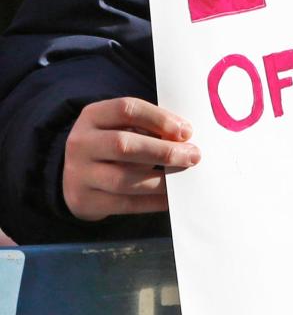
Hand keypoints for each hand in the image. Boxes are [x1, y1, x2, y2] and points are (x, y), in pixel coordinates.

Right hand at [63, 97, 200, 220]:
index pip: (126, 109)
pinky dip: (151, 202)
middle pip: (123, 145)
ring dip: (160, 180)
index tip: (186, 131)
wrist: (76, 176)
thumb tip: (185, 137)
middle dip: (163, 151)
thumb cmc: (112, 143)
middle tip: (193, 155)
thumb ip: (149, 127)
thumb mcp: (122, 125)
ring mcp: (78, 174)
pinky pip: (123, 204)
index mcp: (93, 115)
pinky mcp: (83, 201)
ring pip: (123, 179)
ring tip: (183, 177)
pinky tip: (170, 199)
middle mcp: (81, 143)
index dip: (158, 118)